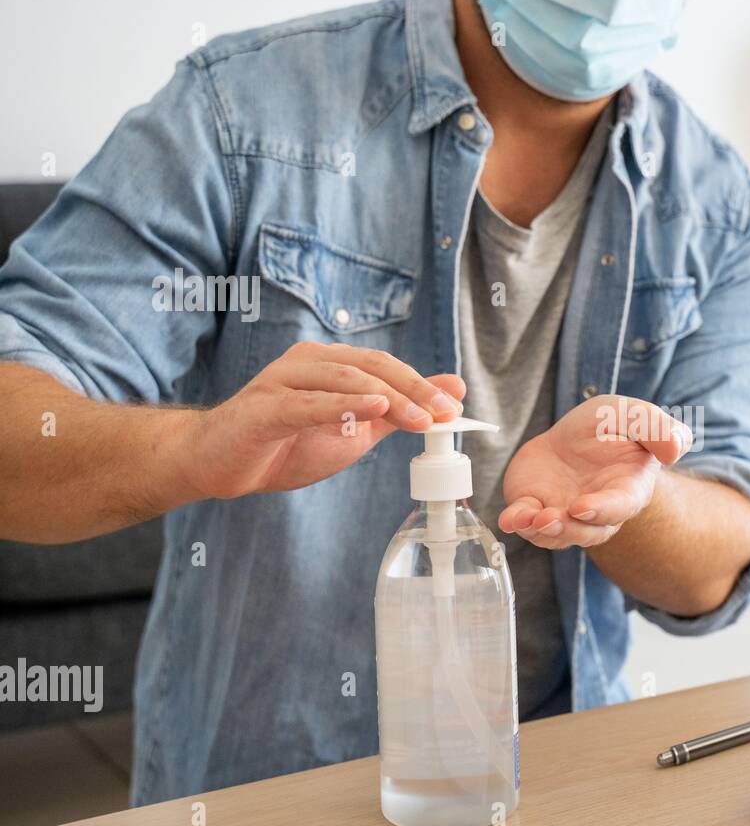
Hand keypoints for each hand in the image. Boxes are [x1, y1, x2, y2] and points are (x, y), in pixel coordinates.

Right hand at [180, 341, 464, 498]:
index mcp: (330, 363)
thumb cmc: (285, 444)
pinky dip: (341, 405)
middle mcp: (307, 362)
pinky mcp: (262, 408)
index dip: (422, 384)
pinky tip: (370, 410)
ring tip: (420, 417)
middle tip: (444, 412)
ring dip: (386, 397)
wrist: (218, 463)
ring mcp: (281, 381)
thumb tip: (450, 392)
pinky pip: (306, 403)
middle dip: (412, 389)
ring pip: (343, 379)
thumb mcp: (352, 430)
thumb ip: (397, 412)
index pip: (384, 366)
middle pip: (369, 366)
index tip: (455, 405)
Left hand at [499, 394, 692, 548]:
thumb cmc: (611, 428)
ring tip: (528, 518)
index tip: (581, 506)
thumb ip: (658, 428)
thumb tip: (676, 449)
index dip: (602, 510)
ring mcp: (565, 514)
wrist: (573, 435)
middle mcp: (597, 511)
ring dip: (541, 530)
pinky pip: (526, 523)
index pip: (620, 507)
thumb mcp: (635, 415)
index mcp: (627, 489)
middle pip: (587, 531)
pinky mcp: (535, 508)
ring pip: (556, 535)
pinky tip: (509, 519)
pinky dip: (517, 523)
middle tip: (549, 518)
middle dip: (567, 528)